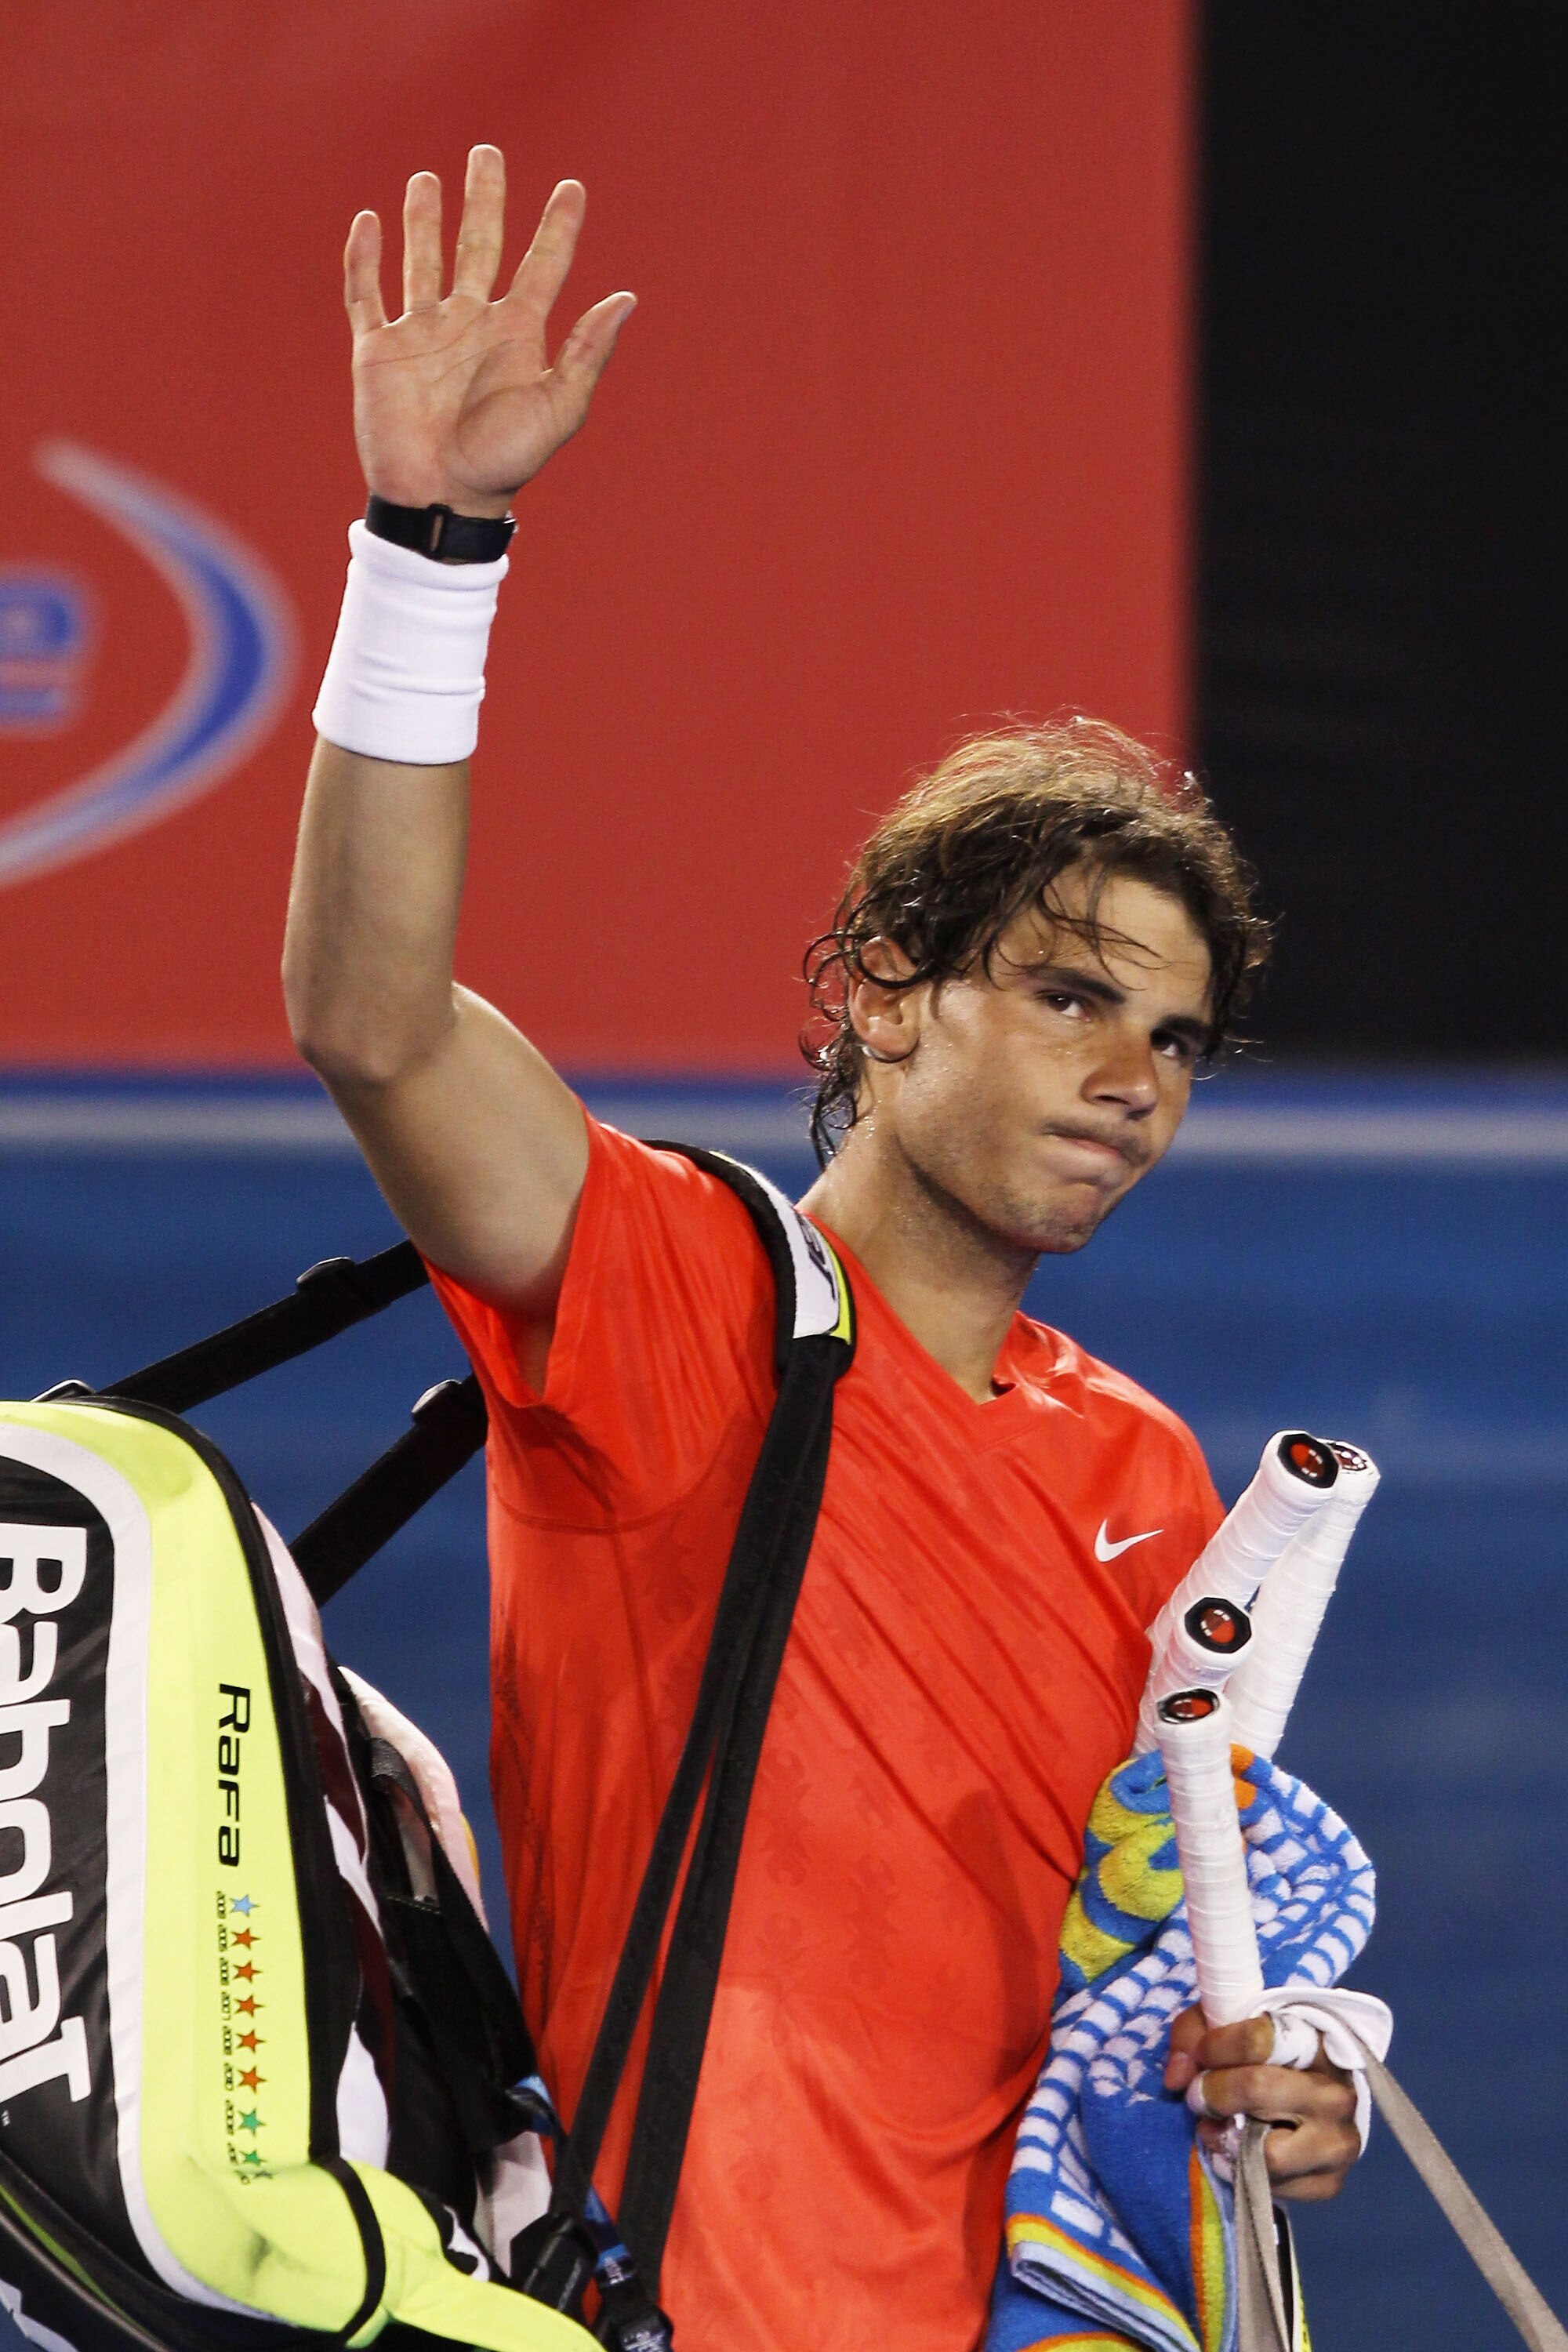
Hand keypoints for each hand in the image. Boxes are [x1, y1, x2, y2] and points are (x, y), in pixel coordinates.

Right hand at [342, 146, 635, 517]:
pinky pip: (367, 294)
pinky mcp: (379, 350)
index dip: (559, 227)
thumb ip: (586, 353)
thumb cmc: (503, 463)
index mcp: (516, 335)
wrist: (441, 498)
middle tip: (488, 153)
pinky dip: (364, 259)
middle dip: (484, 199)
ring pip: (423, 259)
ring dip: (425, 219)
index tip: (573, 188)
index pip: (542, 265)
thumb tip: (626, 299)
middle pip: (480, 245)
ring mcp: (423, 334)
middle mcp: (470, 324)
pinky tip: (369, 223)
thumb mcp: (557, 409)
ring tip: (428, 178)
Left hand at [1164, 2009, 1360, 2202]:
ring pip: (1271, 2153)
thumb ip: (1194, 2035)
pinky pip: (1276, 2189)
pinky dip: (1246, 2173)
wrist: (1313, 2106)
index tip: (1199, 2055)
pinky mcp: (1330, 2183)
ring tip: (1218, 2130)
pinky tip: (1240, 2153)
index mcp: (1315, 2045)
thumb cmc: (1263, 2060)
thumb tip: (1177, 2079)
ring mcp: (1339, 2143)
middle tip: (1199, 2097)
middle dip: (1216, 2094)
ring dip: (1230, 2143)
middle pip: (1259, 2089)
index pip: (1258, 2039)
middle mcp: (1336, 2094)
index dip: (1216, 2047)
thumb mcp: (1227, 2028)